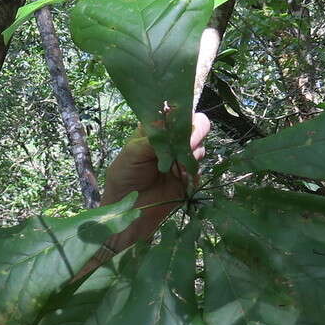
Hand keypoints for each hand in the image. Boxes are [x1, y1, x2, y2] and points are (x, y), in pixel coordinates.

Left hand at [99, 112, 209, 254]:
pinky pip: (200, 169)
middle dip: (196, 133)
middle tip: (189, 145)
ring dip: (193, 155)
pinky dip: (194, 172)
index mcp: (156, 130)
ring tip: (178, 168)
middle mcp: (171, 141)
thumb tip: (175, 132)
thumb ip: (153, 140)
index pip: (176, 113)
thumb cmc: (123, 178)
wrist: (128, 211)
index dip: (184, 116)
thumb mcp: (131, 154)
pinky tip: (182, 179)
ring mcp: (181, 159)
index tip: (182, 126)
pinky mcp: (188, 177)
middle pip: (196, 126)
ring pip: (200, 147)